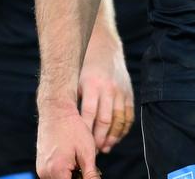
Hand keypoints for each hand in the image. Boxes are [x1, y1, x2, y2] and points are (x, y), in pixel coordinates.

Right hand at [37, 101, 99, 178]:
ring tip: (78, 161)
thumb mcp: (87, 152)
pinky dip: (64, 172)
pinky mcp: (41, 165)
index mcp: (57, 171)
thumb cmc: (72, 128)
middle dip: (77, 178)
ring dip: (70, 176)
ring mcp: (41, 169)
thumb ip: (90, 175)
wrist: (56, 111)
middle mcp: (45, 173)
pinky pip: (54, 175)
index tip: (89, 173)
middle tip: (85, 165)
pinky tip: (71, 160)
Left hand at [79, 33, 134, 151]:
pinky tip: (116, 138)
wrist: (102, 44)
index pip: (89, 115)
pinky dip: (123, 129)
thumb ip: (73, 98)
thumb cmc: (82, 64)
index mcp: (91, 85)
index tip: (82, 144)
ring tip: (105, 148)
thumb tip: (66, 122)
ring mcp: (120, 90)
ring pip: (118, 120)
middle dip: (99, 139)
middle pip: (104, 120)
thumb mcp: (74, 77)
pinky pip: (128, 116)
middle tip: (93, 151)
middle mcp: (107, 88)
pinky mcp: (128, 92)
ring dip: (112, 137)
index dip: (86, 132)